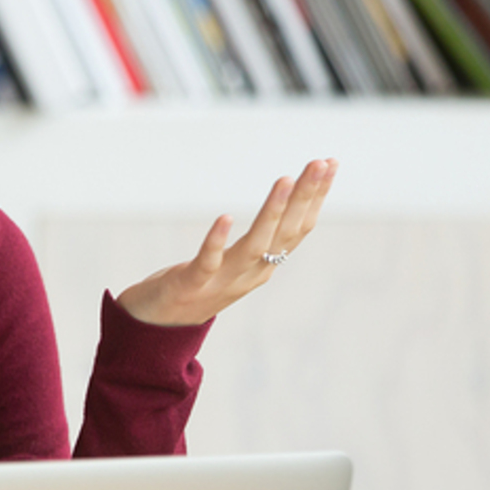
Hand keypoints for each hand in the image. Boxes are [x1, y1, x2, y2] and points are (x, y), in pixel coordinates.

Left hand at [116, 159, 336, 327]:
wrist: (159, 326)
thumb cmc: (198, 285)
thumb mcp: (236, 261)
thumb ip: (259, 238)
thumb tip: (283, 202)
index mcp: (264, 265)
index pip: (297, 228)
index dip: (315, 196)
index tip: (330, 163)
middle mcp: (251, 273)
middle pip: (285, 232)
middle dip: (305, 195)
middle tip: (321, 162)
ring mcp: (223, 281)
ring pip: (254, 245)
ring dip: (272, 212)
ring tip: (285, 179)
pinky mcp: (191, 285)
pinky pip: (208, 261)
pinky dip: (217, 240)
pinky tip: (225, 217)